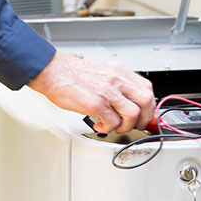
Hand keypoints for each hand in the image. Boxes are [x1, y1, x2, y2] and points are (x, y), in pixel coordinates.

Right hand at [27, 51, 155, 133]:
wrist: (52, 71)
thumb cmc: (72, 73)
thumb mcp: (102, 72)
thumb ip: (116, 84)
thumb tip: (126, 101)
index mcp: (119, 71)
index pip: (147, 89)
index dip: (148, 106)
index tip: (143, 114)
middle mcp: (116, 80)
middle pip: (145, 101)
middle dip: (142, 118)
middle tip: (133, 125)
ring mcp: (107, 92)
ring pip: (132, 114)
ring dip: (125, 126)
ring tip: (114, 126)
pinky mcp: (96, 103)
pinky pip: (113, 122)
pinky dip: (108, 128)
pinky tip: (100, 125)